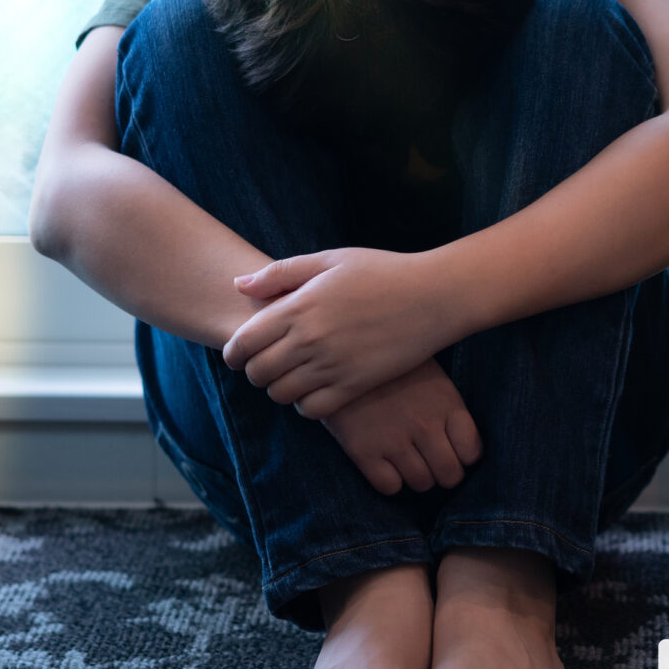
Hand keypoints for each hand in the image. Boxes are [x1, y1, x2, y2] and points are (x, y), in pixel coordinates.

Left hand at [223, 246, 450, 419]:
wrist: (434, 296)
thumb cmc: (383, 272)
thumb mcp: (331, 260)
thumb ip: (281, 273)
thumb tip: (239, 284)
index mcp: (298, 307)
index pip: (243, 343)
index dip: (234, 353)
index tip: (241, 354)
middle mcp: (310, 339)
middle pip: (258, 373)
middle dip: (256, 372)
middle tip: (269, 365)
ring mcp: (333, 365)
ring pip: (282, 394)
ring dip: (281, 389)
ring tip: (293, 377)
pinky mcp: (355, 384)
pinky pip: (313, 409)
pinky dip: (306, 405)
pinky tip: (316, 390)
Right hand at [321, 357, 481, 494]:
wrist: (340, 355)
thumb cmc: (391, 364)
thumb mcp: (429, 373)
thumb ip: (446, 405)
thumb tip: (459, 437)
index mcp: (446, 403)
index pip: (472, 451)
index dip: (465, 456)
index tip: (455, 451)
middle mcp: (425, 425)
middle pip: (450, 475)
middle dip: (445, 474)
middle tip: (433, 464)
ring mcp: (394, 440)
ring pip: (421, 483)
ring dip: (418, 478)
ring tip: (409, 462)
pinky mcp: (364, 451)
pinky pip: (389, 486)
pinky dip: (390, 482)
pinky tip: (386, 465)